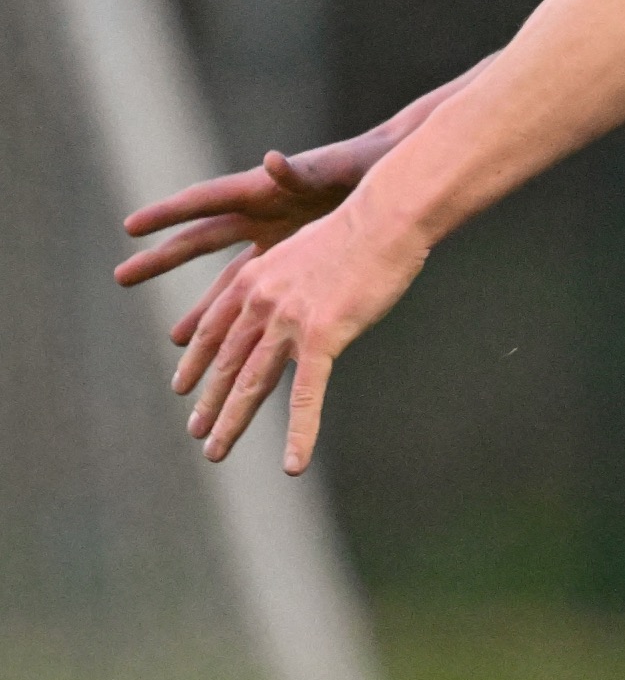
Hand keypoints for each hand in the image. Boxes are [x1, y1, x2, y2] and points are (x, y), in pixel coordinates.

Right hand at [117, 139, 383, 337]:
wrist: (387, 177)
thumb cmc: (356, 166)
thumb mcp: (327, 171)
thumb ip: (298, 173)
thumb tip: (272, 160)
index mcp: (259, 190)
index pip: (204, 200)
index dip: (168, 213)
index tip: (130, 226)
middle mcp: (255, 215)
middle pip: (201, 240)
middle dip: (163, 260)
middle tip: (121, 277)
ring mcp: (272, 239)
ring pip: (227, 280)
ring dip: (203, 308)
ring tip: (176, 340)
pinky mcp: (292, 259)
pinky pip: (258, 294)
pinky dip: (239, 318)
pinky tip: (224, 344)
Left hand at [172, 192, 428, 473]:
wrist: (385, 217)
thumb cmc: (357, 225)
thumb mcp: (303, 247)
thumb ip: (285, 276)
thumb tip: (286, 293)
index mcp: (254, 278)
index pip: (213, 328)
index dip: (196, 361)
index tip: (183, 385)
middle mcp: (261, 302)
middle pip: (228, 362)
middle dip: (209, 402)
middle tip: (197, 431)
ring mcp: (289, 321)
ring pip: (254, 384)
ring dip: (232, 422)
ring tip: (216, 450)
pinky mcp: (323, 336)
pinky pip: (307, 395)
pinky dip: (300, 433)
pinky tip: (294, 462)